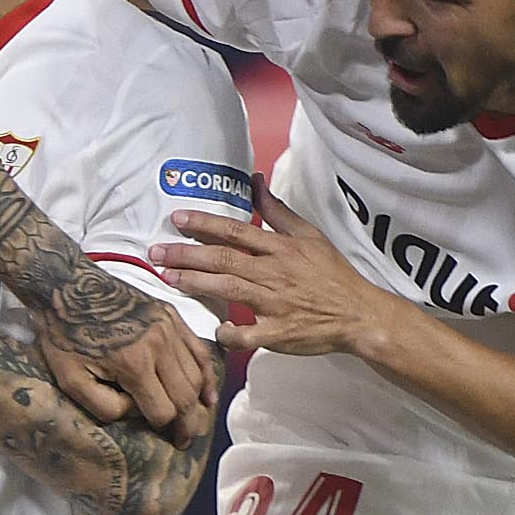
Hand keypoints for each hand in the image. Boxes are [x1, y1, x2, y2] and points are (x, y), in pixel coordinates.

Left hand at [36, 290, 214, 444]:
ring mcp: (168, 327)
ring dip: (199, 401)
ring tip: (195, 420)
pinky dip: (206, 373)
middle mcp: (159, 345)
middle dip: (188, 423)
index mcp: (133, 364)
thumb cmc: (64, 335)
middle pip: (185, 396)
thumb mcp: (70, 380)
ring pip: (197, 374)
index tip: (162, 437)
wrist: (67, 287)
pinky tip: (207, 391)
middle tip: (185, 440)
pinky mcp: (171, 315)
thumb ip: (104, 406)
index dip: (163, 429)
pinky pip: (199, 349)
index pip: (162, 411)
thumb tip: (136, 411)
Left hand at [151, 177, 396, 355]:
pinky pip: (248, 335)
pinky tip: (213, 329)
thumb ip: (277, 210)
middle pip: (224, 259)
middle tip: (155, 251)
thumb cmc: (331, 274)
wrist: (359, 314)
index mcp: (281, 248)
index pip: (236, 231)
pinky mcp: (279, 333)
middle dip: (186, 254)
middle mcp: (275, 273)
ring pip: (229, 290)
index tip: (177, 218)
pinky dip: (230, 333)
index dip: (204, 224)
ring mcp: (276, 304)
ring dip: (195, 283)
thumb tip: (255, 180)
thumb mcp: (309, 235)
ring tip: (167, 278)